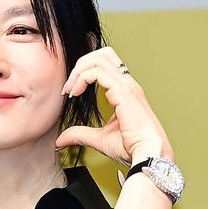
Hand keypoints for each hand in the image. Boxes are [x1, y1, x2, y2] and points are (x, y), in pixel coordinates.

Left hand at [55, 47, 172, 165]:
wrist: (147, 154)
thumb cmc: (131, 147)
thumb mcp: (99, 139)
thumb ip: (80, 135)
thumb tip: (60, 140)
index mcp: (125, 90)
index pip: (105, 64)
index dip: (83, 72)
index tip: (71, 92)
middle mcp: (127, 84)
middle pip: (102, 54)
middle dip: (80, 65)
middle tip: (68, 87)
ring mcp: (126, 85)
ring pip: (99, 59)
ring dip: (79, 71)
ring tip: (70, 90)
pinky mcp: (123, 92)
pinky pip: (98, 72)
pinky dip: (82, 78)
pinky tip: (75, 93)